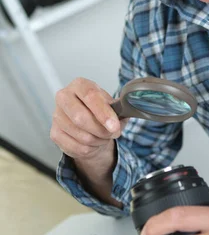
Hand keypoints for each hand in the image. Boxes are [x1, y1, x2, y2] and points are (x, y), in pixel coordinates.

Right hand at [51, 78, 126, 205]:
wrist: (90, 125)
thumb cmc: (102, 112)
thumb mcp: (114, 106)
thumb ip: (121, 108)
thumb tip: (129, 109)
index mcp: (80, 85)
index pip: (90, 96)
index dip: (103, 113)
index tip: (114, 126)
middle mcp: (64, 97)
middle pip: (80, 117)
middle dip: (101, 130)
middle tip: (113, 133)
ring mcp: (56, 115)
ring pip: (80, 135)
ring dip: (98, 140)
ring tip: (104, 137)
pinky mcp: (54, 133)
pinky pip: (75, 147)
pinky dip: (90, 149)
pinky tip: (94, 143)